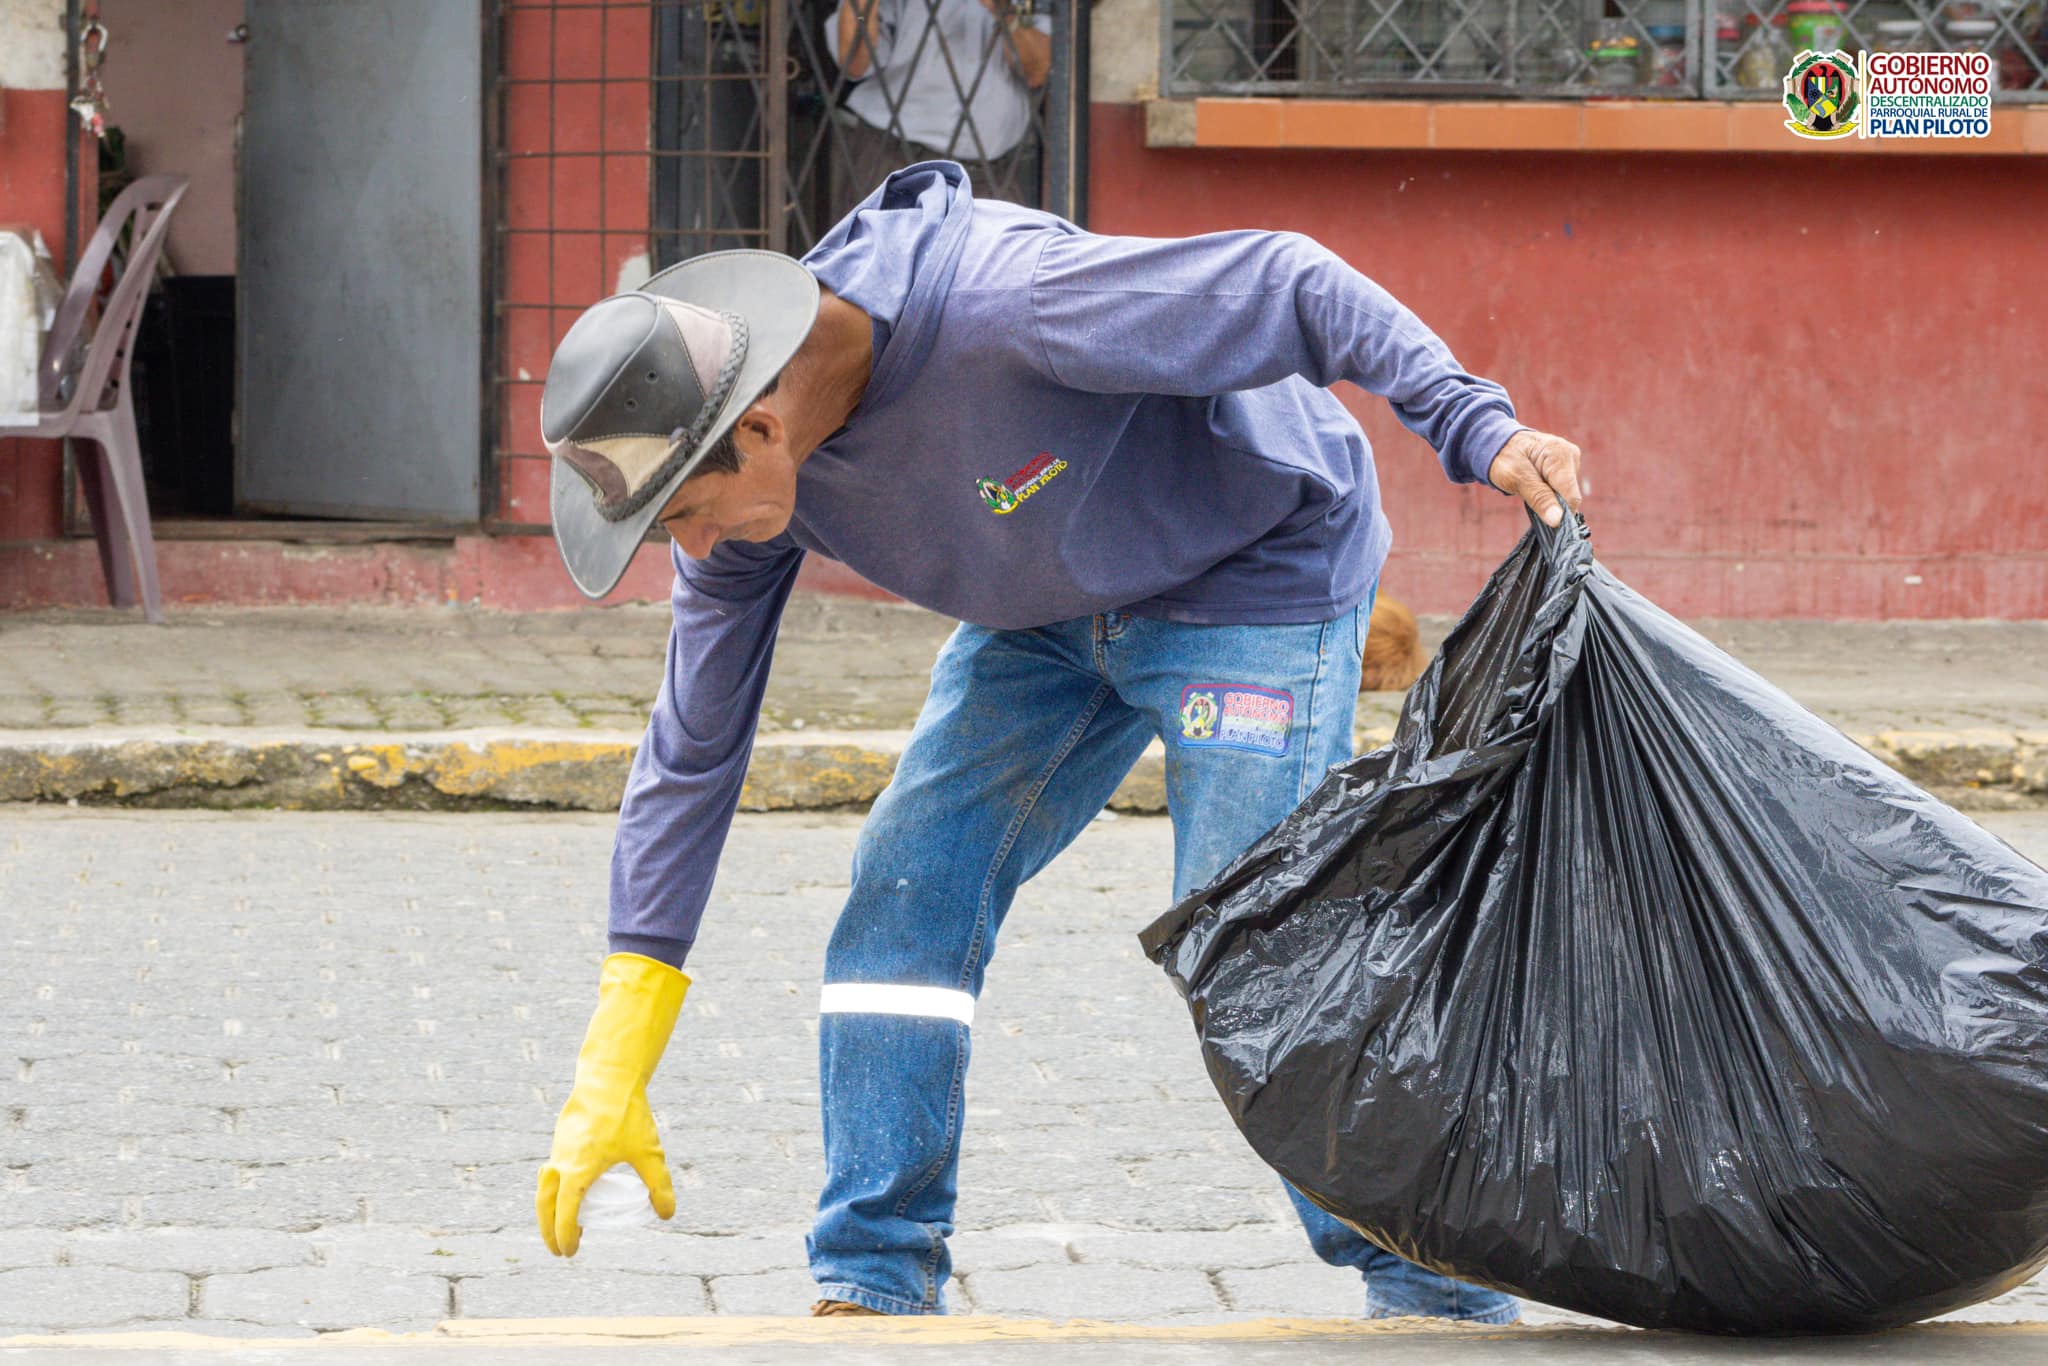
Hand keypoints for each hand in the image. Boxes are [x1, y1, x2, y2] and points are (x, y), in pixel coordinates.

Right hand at [536, 954, 688, 1255]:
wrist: (608, 1077)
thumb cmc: (628, 1115)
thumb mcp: (650, 1152)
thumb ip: (659, 1185)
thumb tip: (666, 1215)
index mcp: (578, 1169)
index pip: (565, 1212)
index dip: (565, 1235)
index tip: (570, 1250)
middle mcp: (561, 1162)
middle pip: (544, 1205)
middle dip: (548, 1231)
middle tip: (559, 1251)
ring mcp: (557, 1150)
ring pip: (542, 1188)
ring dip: (547, 1212)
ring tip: (562, 1228)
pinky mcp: (560, 1140)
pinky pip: (549, 1173)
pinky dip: (552, 1191)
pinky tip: (569, 1195)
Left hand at [1486, 428, 1583, 528]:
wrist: (1498, 444)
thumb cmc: (1504, 458)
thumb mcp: (1516, 478)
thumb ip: (1539, 498)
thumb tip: (1557, 519)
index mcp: (1560, 454)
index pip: (1570, 495)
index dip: (1561, 513)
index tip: (1546, 524)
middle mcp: (1570, 455)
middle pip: (1570, 494)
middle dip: (1552, 503)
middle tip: (1529, 496)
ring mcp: (1570, 460)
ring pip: (1566, 493)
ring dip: (1550, 497)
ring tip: (1530, 487)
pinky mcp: (1567, 467)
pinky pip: (1563, 488)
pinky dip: (1550, 492)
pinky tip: (1537, 485)